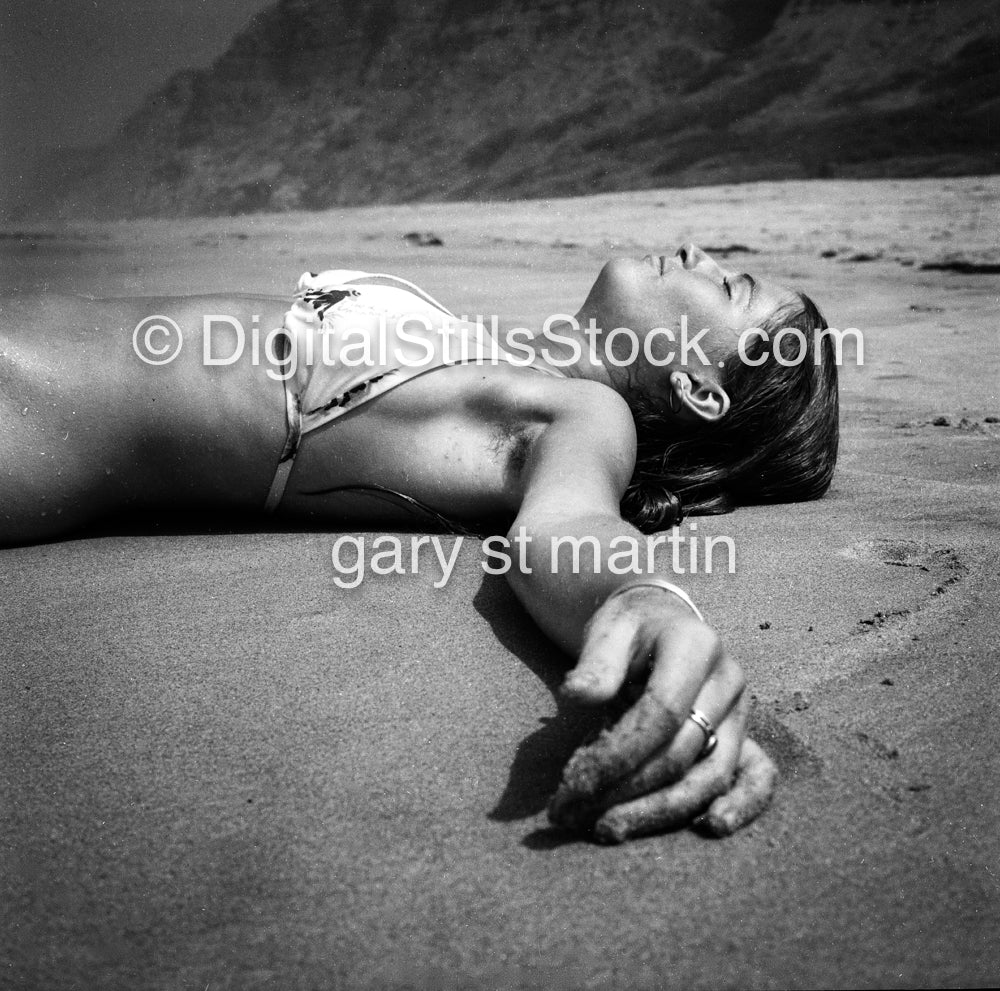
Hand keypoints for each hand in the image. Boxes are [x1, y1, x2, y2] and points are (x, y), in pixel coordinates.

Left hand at [548, 585, 776, 842]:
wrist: (661, 623)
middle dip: (624, 789)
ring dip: (658, 811)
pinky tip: (711, 826)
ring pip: (709, 776)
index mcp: (695, 645)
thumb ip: (596, 661)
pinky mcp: (746, 738)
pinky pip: (758, 777)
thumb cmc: (630, 630)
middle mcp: (727, 679)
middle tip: (573, 812)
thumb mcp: (607, 629)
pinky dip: (741, 805)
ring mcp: (741, 713)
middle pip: (680, 751)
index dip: (618, 752)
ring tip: (608, 829)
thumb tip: (577, 694)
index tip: (574, 780)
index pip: (661, 712)